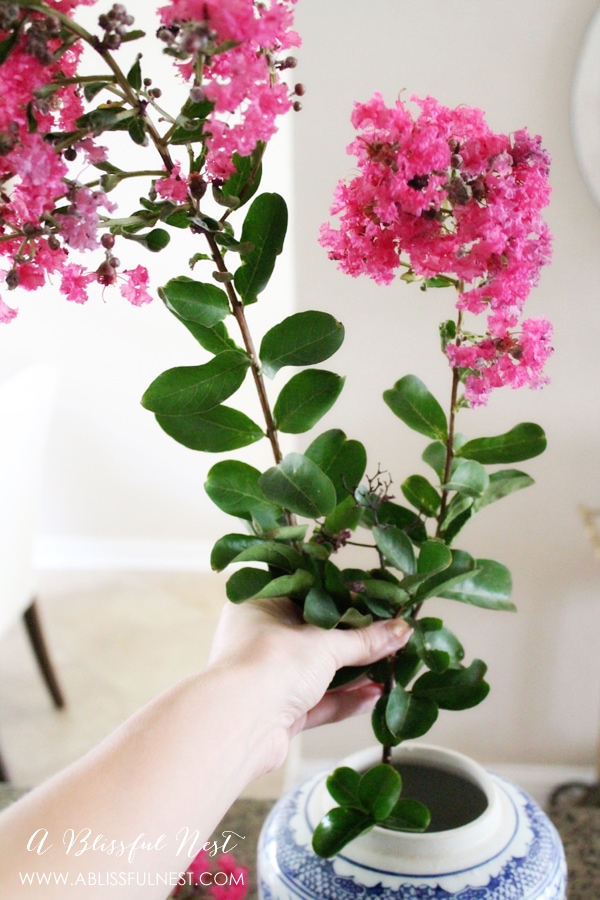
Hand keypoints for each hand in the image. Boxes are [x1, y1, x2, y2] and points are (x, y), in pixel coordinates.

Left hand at [207, 598, 411, 769]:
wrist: (239, 726)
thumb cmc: (269, 664)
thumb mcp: (324, 643)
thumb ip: (365, 639)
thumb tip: (401, 629)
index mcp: (260, 608)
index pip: (308, 597)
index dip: (343, 601)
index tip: (376, 604)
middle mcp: (261, 641)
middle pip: (316, 637)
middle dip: (354, 642)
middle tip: (390, 637)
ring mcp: (270, 679)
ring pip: (320, 672)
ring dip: (355, 672)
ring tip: (392, 665)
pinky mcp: (280, 713)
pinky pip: (320, 701)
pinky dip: (346, 698)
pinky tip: (375, 695)